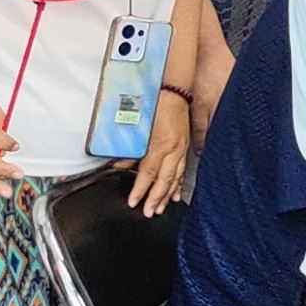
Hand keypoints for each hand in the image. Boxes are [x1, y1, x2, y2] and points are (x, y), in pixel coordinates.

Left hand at [132, 92, 194, 214]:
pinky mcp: (185, 147)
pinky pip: (183, 170)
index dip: (140, 189)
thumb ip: (130, 150)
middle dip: (156, 198)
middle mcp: (173, 150)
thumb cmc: (156, 106)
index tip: (133, 202)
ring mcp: (181, 149)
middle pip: (164, 180)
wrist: (174, 92)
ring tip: (160, 208)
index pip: (148, 173)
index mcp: (160, 145)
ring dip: (167, 195)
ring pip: (175, 178)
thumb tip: (119, 166)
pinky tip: (176, 194)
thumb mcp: (139, 128)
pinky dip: (179, 184)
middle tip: (148, 213)